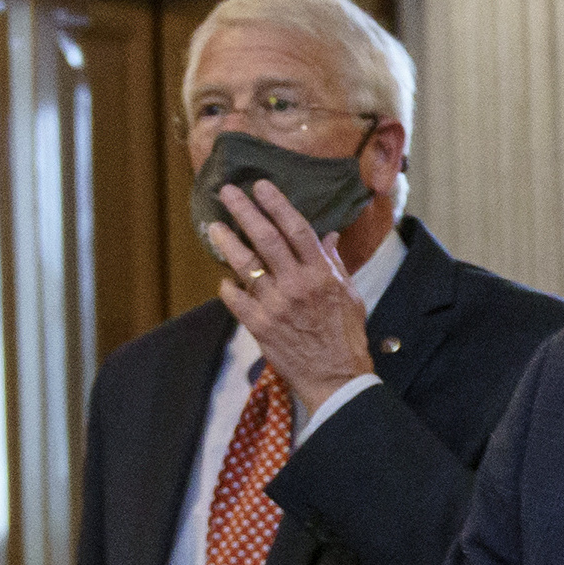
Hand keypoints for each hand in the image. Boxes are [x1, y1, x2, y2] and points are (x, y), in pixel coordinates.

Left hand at [208, 181, 373, 415]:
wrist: (336, 378)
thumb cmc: (345, 336)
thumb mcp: (349, 295)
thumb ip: (334, 263)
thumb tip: (328, 236)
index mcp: (321, 274)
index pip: (296, 228)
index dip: (277, 204)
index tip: (260, 186)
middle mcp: (297, 285)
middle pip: (266, 239)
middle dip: (244, 211)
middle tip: (228, 192)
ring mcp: (276, 306)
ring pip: (245, 266)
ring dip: (227, 242)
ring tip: (214, 226)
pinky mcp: (260, 327)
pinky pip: (236, 300)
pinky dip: (228, 287)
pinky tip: (225, 280)